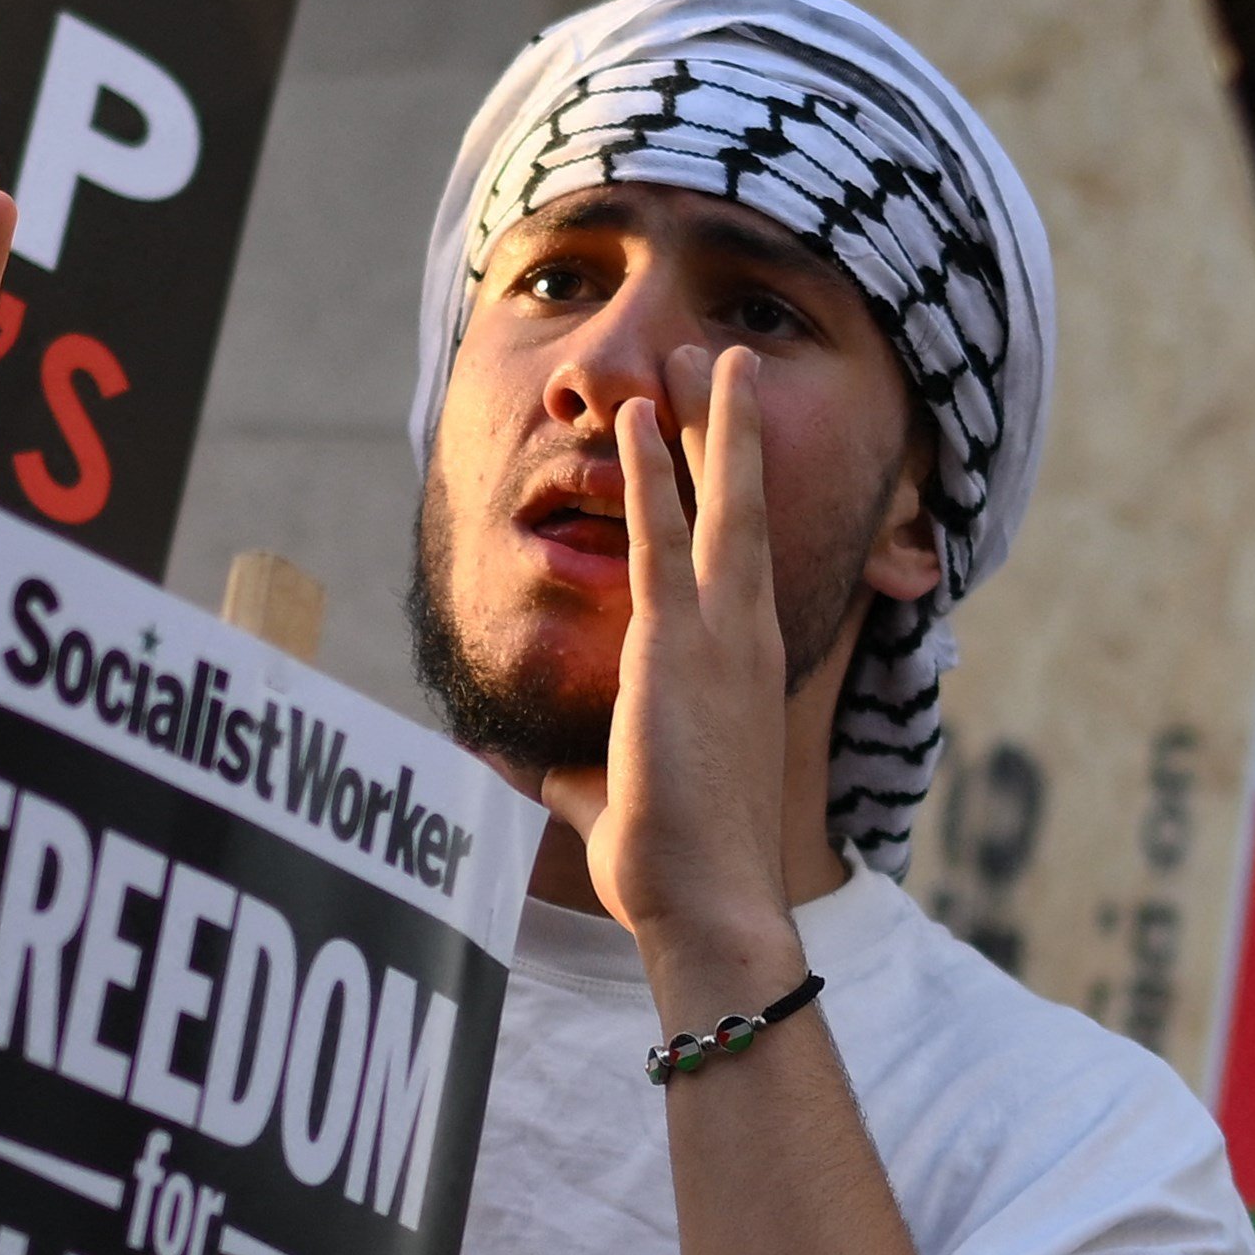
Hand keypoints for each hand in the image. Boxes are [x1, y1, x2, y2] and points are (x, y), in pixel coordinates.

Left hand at [543, 347, 802, 978]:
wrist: (709, 901)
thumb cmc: (672, 865)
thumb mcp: (603, 804)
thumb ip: (564, 776)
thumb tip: (506, 766)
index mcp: (742, 668)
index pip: (738, 559)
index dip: (729, 492)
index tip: (721, 437)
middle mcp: (746, 638)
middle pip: (749, 509)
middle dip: (738, 431)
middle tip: (732, 360)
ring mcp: (721, 636)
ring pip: (728, 503)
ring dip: (715, 424)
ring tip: (715, 354)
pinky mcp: (677, 645)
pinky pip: (665, 537)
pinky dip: (656, 472)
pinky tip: (642, 420)